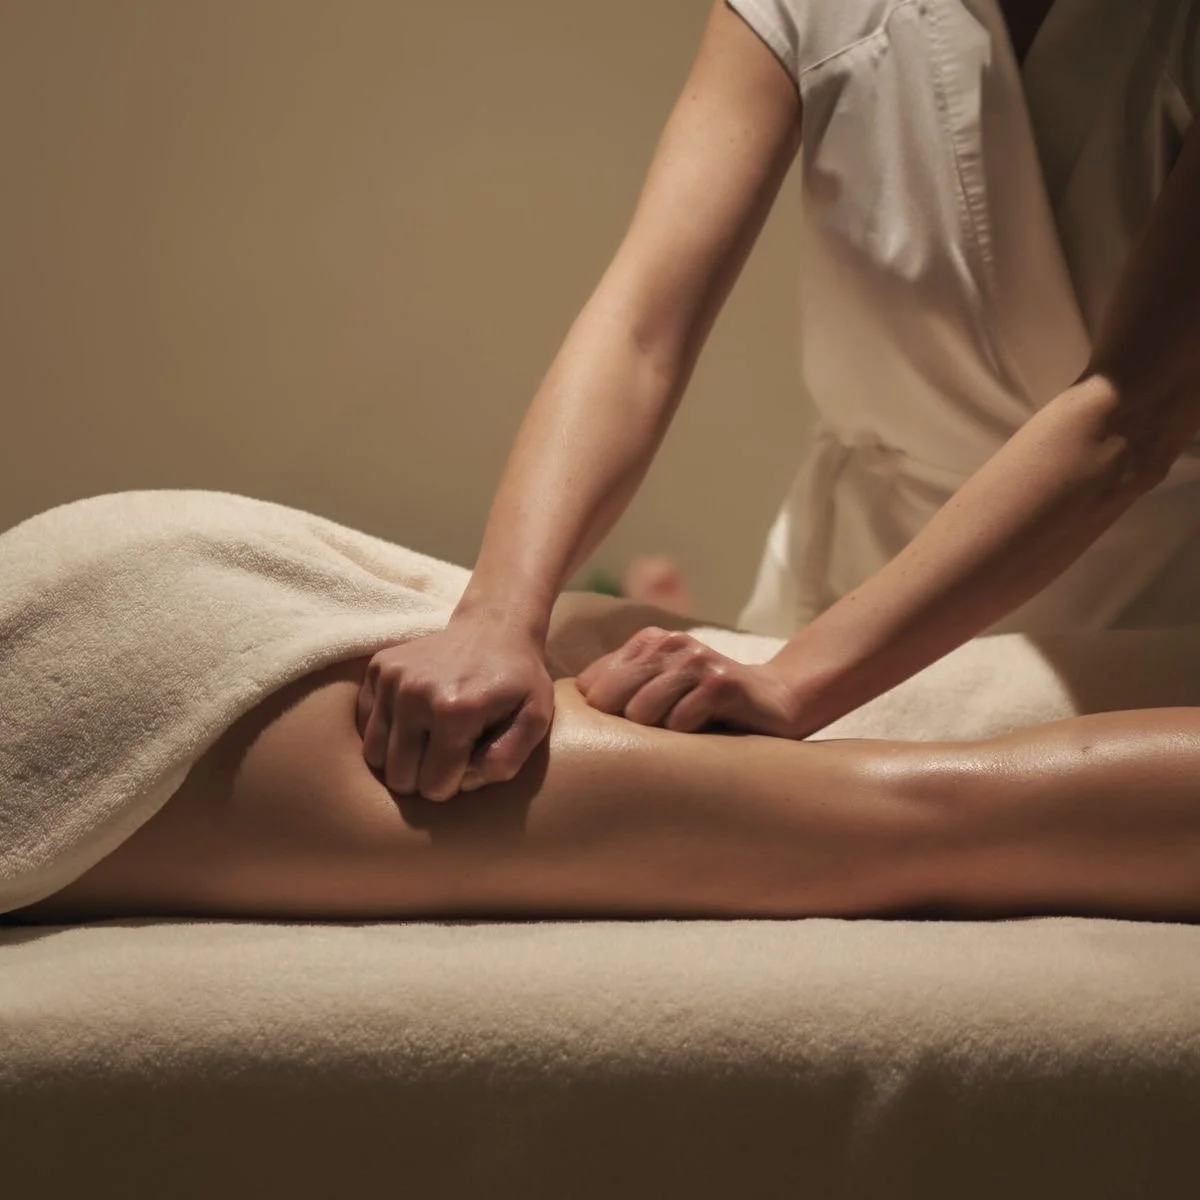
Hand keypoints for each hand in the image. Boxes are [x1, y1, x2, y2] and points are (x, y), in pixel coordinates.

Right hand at [356, 617, 554, 801]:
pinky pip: (364, 727)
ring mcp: (391, 678)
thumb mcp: (535, 719)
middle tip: (447, 754)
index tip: (468, 761)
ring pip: (373, 757)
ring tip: (428, 740)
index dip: (453, 784)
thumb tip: (464, 782)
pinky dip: (385, 733)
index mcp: (456, 711)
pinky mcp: (377, 669)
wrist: (495, 627)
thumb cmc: (518, 680)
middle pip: (399, 777)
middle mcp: (415, 693)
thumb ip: (507, 760)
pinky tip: (413, 720)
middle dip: (423, 777)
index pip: (434, 786)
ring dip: (400, 757)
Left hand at [575, 625, 800, 735]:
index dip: (599, 717)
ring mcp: (695, 660)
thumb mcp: (662, 689)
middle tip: (651, 744)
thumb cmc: (708, 706)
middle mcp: (669, 643)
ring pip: (642, 712)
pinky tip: (704, 734)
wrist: (777, 700)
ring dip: (657, 737)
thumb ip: (624, 690)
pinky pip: (679, 723)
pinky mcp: (721, 682)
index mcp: (648, 641)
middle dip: (623, 729)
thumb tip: (566, 710)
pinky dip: (686, 738)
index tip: (614, 736)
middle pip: (611, 698)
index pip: (592, 684)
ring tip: (680, 738)